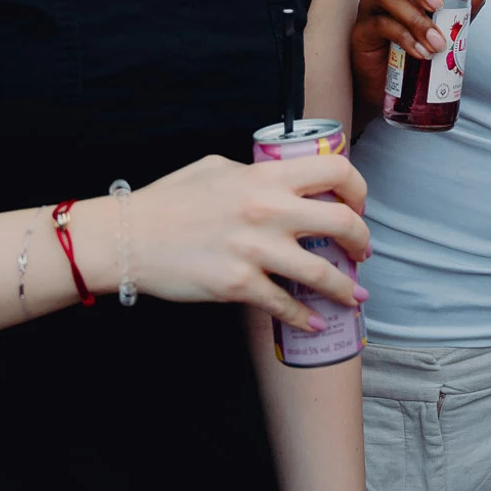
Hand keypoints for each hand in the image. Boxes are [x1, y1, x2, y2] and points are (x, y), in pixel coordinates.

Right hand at [120, 153, 369, 329]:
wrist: (128, 237)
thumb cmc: (169, 200)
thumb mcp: (217, 169)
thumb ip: (256, 174)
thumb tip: (283, 182)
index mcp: (266, 176)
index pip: (336, 171)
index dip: (357, 188)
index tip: (357, 204)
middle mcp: (269, 210)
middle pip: (343, 222)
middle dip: (362, 241)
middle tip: (362, 252)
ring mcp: (256, 250)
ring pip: (323, 273)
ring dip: (347, 289)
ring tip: (356, 297)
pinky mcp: (239, 286)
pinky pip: (285, 306)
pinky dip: (307, 318)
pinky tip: (318, 322)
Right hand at [351, 0, 490, 104]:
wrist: (400, 83)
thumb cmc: (422, 42)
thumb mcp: (452, 21)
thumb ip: (467, 0)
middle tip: (437, 4)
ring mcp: (372, 5)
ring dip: (416, 19)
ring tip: (437, 41)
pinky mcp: (363, 30)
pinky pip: (381, 25)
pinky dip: (405, 38)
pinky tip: (421, 51)